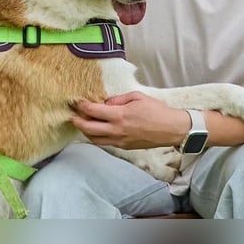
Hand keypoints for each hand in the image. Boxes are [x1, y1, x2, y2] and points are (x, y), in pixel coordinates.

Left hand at [71, 91, 189, 149]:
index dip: (82, 106)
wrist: (171, 129)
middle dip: (77, 122)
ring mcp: (119, 141)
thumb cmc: (156, 111)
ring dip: (85, 131)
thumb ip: (118, 99)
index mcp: (119, 115)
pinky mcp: (124, 147)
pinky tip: (97, 130)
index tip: (77, 102)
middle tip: (72, 116)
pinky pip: (105, 143)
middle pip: (88, 129)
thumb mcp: (137, 97)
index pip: (93, 111)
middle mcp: (116, 130)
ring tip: (82, 123)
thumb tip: (106, 102)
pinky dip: (97, 136)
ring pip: (94, 139)